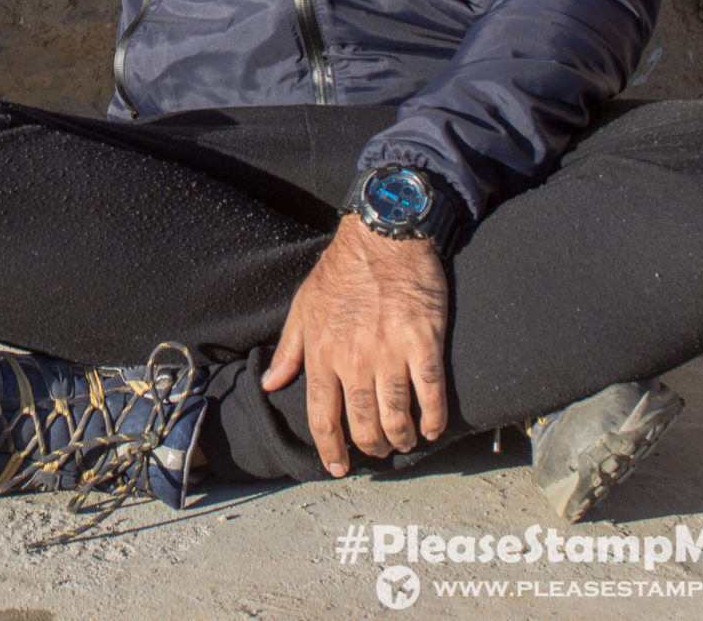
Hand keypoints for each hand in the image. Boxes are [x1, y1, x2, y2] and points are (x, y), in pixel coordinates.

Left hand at [261, 213, 448, 476]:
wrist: (382, 236)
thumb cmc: (340, 271)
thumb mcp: (303, 307)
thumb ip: (288, 350)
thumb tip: (270, 384)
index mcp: (322, 352)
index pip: (322, 416)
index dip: (330, 448)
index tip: (338, 466)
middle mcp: (354, 358)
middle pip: (362, 424)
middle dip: (370, 448)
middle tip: (378, 452)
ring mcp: (390, 352)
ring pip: (395, 415)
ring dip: (401, 438)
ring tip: (404, 443)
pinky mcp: (423, 342)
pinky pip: (429, 393)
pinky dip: (432, 418)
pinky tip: (432, 429)